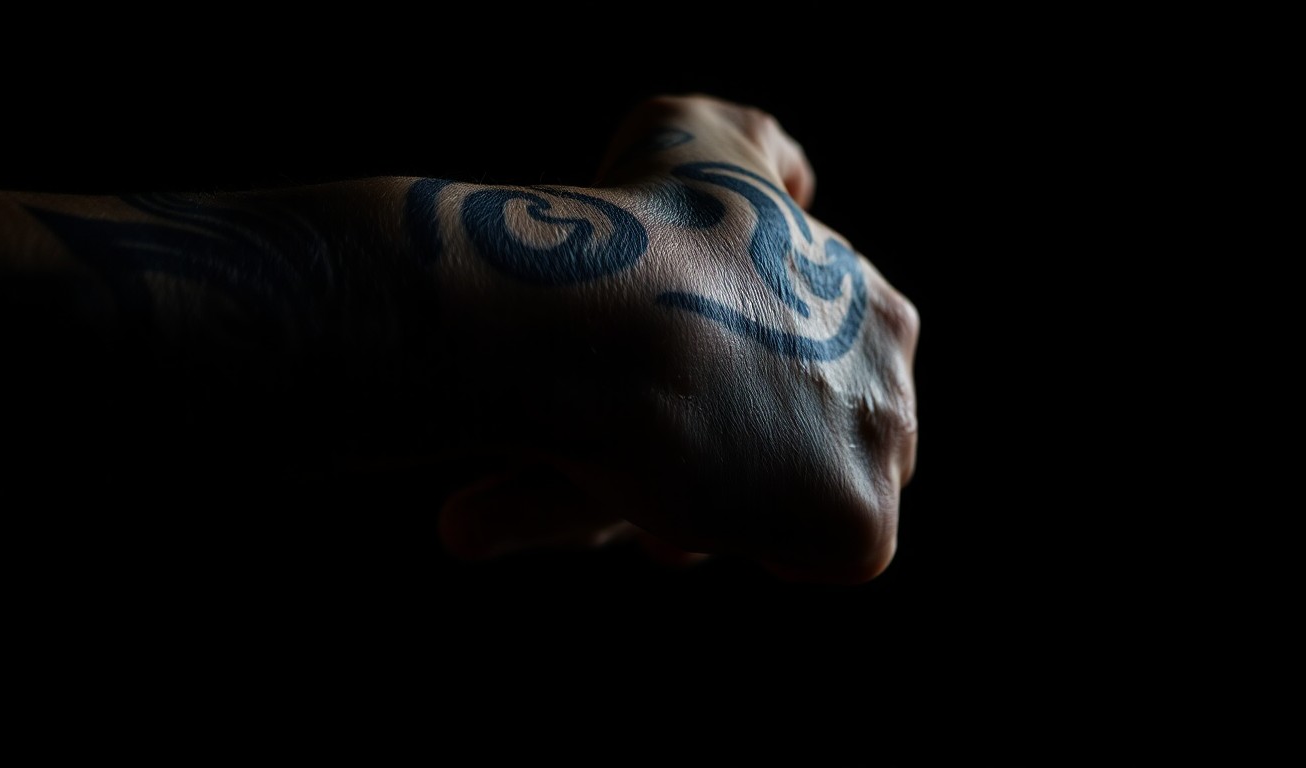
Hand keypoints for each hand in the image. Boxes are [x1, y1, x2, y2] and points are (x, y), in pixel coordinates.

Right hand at [434, 95, 918, 583]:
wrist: (614, 314)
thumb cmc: (638, 224)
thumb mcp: (698, 130)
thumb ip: (756, 149)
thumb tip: (794, 177)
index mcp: (871, 305)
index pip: (820, 380)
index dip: (745, 405)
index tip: (677, 408)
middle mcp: (894, 371)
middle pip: (819, 448)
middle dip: (746, 462)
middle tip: (659, 456)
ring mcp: (886, 447)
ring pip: (810, 506)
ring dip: (739, 507)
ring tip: (657, 485)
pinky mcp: (863, 523)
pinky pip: (807, 556)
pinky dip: (744, 546)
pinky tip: (684, 518)